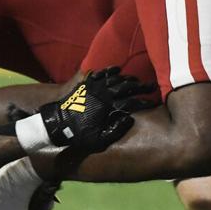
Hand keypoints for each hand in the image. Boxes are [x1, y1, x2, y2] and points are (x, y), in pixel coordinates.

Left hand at [35, 67, 152, 151]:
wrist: (57, 123)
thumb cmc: (78, 134)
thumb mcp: (98, 139)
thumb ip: (116, 131)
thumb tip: (130, 120)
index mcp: (108, 107)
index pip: (131, 101)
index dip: (144, 101)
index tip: (153, 102)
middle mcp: (104, 94)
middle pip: (126, 86)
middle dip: (141, 86)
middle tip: (151, 86)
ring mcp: (95, 87)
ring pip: (116, 78)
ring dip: (128, 79)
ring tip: (137, 81)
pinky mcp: (86, 84)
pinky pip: (101, 73)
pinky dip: (110, 70)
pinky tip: (117, 69)